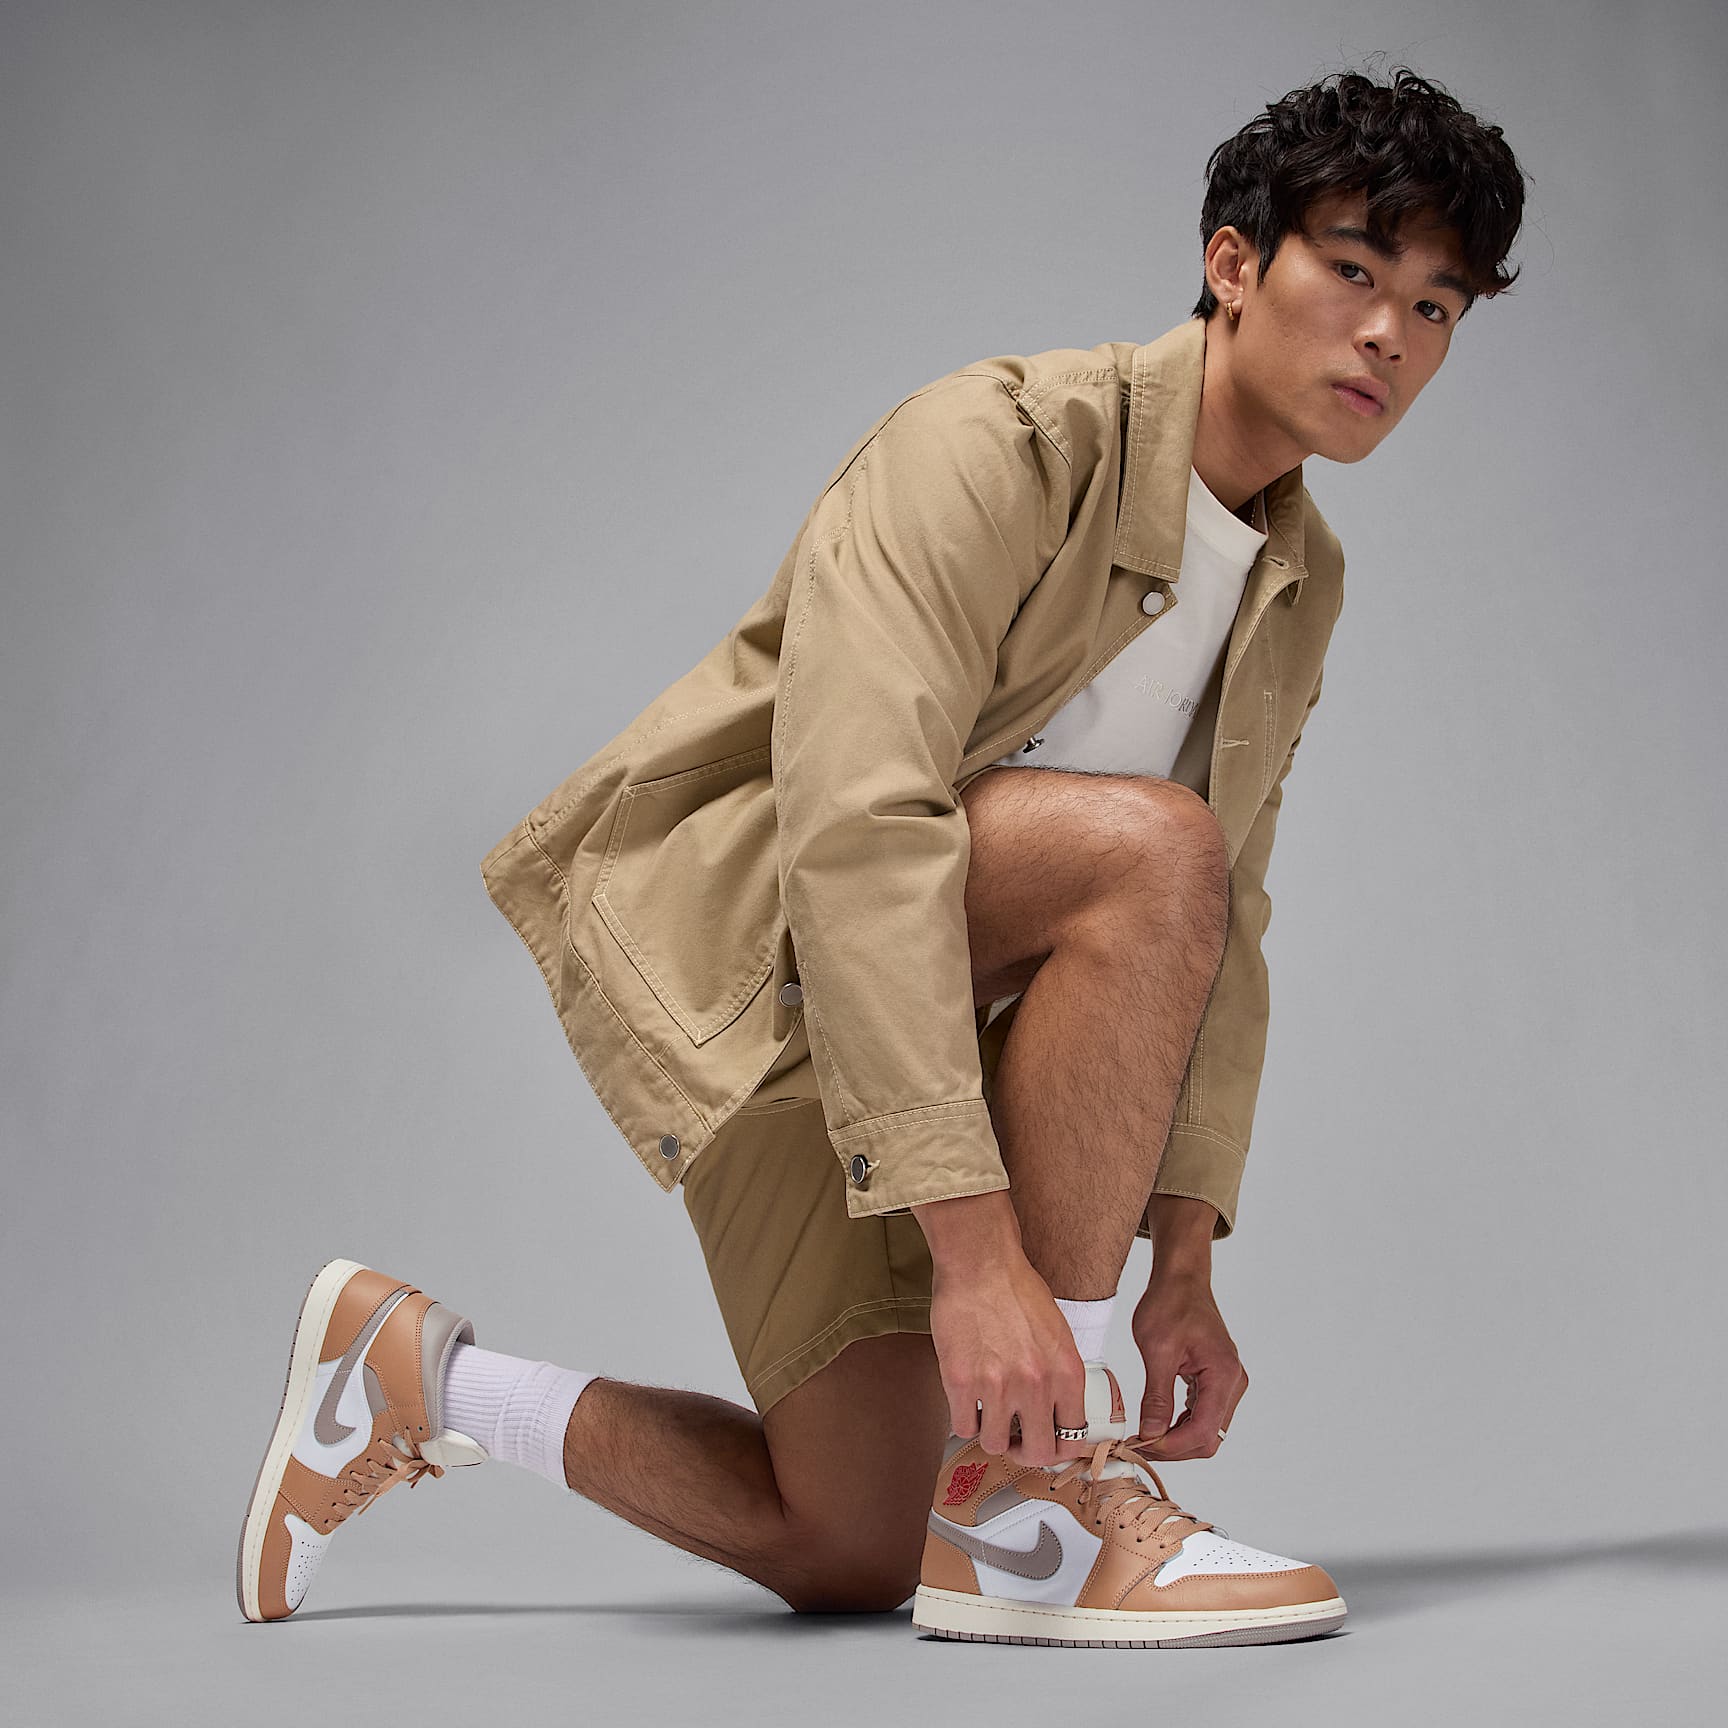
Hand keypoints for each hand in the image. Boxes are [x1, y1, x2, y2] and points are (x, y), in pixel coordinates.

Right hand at [926, 1249, 1090, 1468]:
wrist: (980, 1263)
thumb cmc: (1015, 1288)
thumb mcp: (1057, 1334)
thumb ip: (1059, 1376)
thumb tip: (1055, 1410)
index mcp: (1066, 1373)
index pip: (1073, 1438)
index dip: (1058, 1447)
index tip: (1045, 1442)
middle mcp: (1036, 1385)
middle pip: (1038, 1454)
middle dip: (1025, 1452)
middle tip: (1015, 1439)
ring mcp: (997, 1386)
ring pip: (994, 1444)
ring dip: (989, 1432)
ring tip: (985, 1410)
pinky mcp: (960, 1381)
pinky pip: (962, 1426)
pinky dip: (963, 1418)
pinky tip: (966, 1397)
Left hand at [1130, 1270, 1246, 1461]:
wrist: (1181, 1279)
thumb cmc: (1171, 1302)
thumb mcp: (1157, 1349)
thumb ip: (1157, 1396)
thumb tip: (1151, 1433)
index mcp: (1223, 1375)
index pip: (1203, 1431)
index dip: (1171, 1446)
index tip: (1141, 1446)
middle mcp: (1232, 1383)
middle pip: (1209, 1438)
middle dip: (1173, 1447)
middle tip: (1138, 1444)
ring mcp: (1227, 1383)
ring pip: (1207, 1431)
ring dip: (1176, 1439)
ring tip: (1143, 1436)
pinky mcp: (1217, 1381)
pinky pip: (1204, 1415)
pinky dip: (1181, 1425)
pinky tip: (1157, 1423)